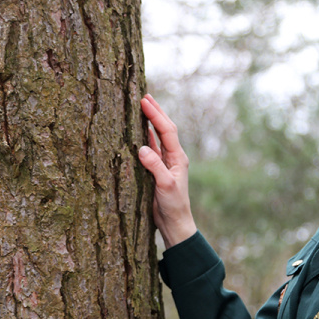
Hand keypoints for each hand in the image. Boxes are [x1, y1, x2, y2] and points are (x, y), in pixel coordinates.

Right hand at [138, 94, 197, 247]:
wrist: (175, 222)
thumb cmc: (173, 206)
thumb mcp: (164, 186)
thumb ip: (154, 167)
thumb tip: (142, 148)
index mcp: (178, 157)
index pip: (167, 131)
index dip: (156, 115)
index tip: (144, 101)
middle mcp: (173, 157)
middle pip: (165, 129)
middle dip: (156, 112)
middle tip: (145, 96)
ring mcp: (166, 163)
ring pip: (158, 137)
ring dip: (151, 122)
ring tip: (143, 107)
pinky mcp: (158, 170)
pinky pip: (152, 148)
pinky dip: (146, 136)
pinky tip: (140, 131)